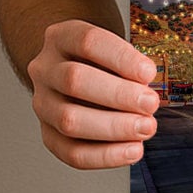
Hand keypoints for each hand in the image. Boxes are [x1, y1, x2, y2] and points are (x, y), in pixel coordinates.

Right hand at [27, 19, 160, 169]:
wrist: (73, 69)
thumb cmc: (101, 58)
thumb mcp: (113, 47)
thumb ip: (129, 63)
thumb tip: (148, 87)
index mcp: (61, 37)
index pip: (88, 42)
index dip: (121, 58)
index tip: (149, 73)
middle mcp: (45, 69)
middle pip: (74, 80)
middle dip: (118, 95)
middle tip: (151, 104)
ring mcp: (42, 102)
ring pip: (68, 119)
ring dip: (113, 127)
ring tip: (146, 128)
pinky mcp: (47, 133)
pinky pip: (71, 152)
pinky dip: (105, 156)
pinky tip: (132, 150)